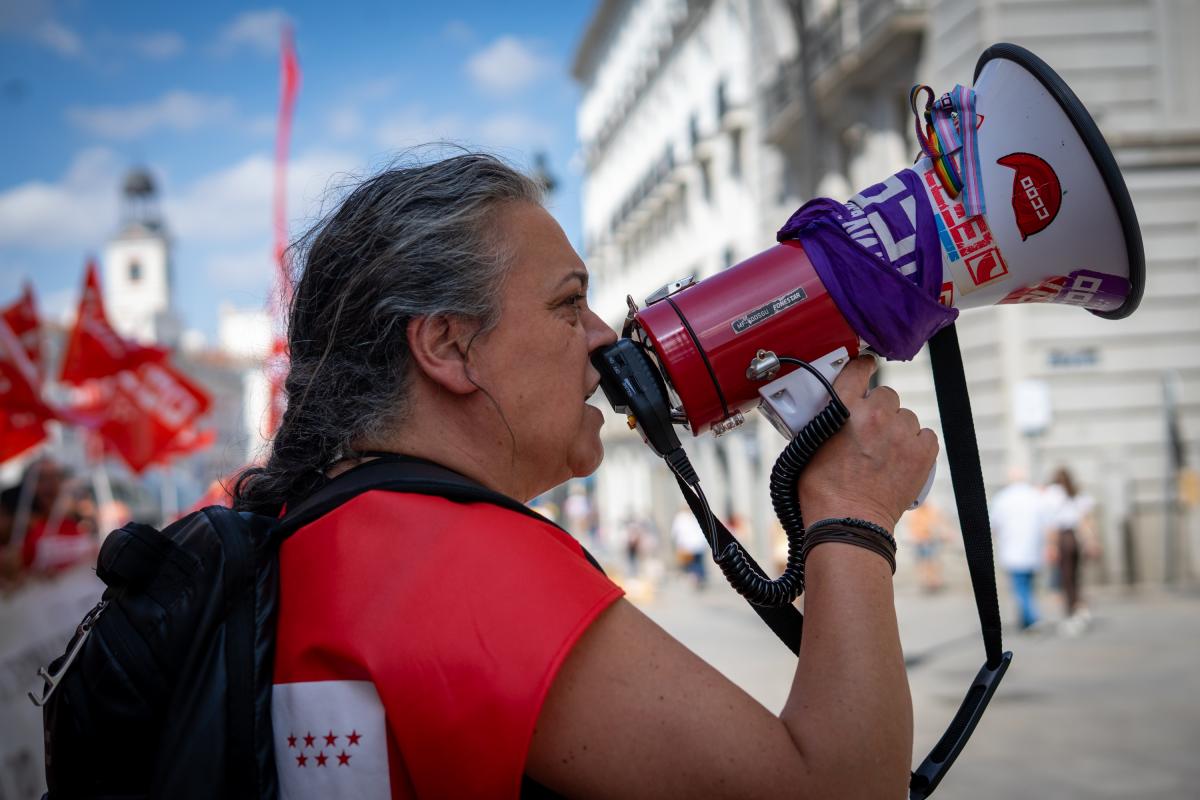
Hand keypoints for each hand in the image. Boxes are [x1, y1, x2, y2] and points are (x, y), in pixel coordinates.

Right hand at [798, 355, 938, 531]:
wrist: (848, 523)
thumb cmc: (822, 491)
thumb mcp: (808, 446)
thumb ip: (822, 421)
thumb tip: (829, 410)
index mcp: (844, 408)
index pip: (857, 370)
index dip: (862, 367)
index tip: (865, 367)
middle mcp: (875, 415)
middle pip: (886, 395)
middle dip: (879, 409)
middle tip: (869, 432)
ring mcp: (902, 433)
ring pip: (907, 417)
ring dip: (898, 428)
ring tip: (885, 452)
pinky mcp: (923, 453)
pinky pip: (926, 436)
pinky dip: (916, 444)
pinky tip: (902, 458)